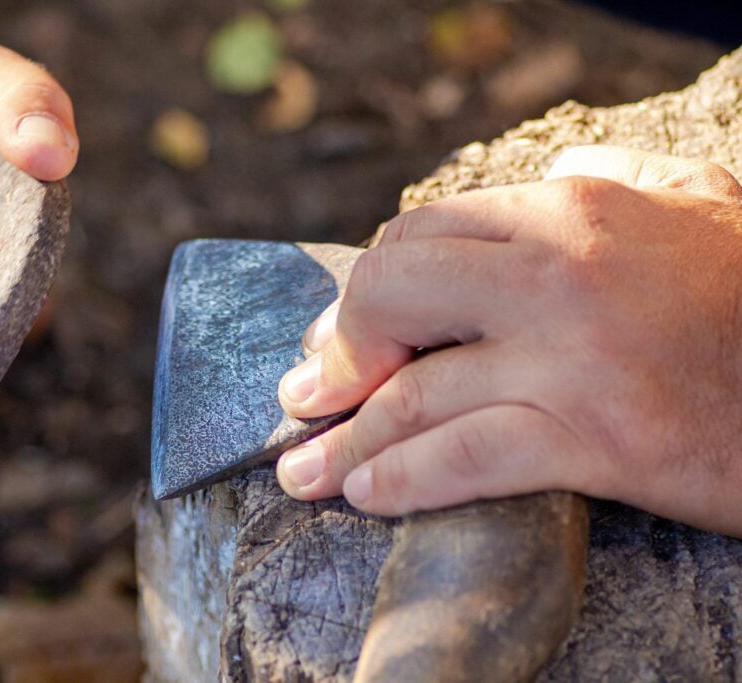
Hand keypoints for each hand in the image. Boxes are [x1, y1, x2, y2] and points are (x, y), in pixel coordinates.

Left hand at [276, 145, 741, 535]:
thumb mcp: (696, 203)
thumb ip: (613, 178)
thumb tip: (546, 175)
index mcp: (575, 208)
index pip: (421, 235)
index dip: (366, 292)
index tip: (342, 335)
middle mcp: (561, 271)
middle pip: (391, 296)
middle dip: (335, 352)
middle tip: (308, 395)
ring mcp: (575, 356)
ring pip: (413, 391)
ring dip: (339, 437)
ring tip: (301, 469)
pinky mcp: (599, 438)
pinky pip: (463, 459)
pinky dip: (398, 480)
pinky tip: (364, 493)